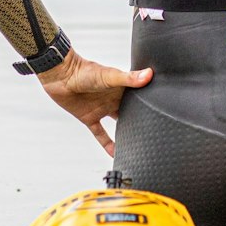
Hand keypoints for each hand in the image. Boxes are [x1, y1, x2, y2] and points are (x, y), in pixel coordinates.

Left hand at [36, 49, 151, 155]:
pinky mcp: (90, 118)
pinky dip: (107, 144)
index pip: (139, 96)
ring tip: (139, 145)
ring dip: (126, 133)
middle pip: (130, 112)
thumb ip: (129, 78)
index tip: (165, 110)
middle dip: (140, 120)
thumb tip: (149, 75)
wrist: (60, 76)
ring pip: (118, 124)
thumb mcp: (109, 76)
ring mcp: (102, 109)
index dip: (150, 102)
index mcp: (121, 87)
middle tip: (155, 133)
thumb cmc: (84, 71)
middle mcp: (113, 99)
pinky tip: (115, 154)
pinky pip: (101, 134)